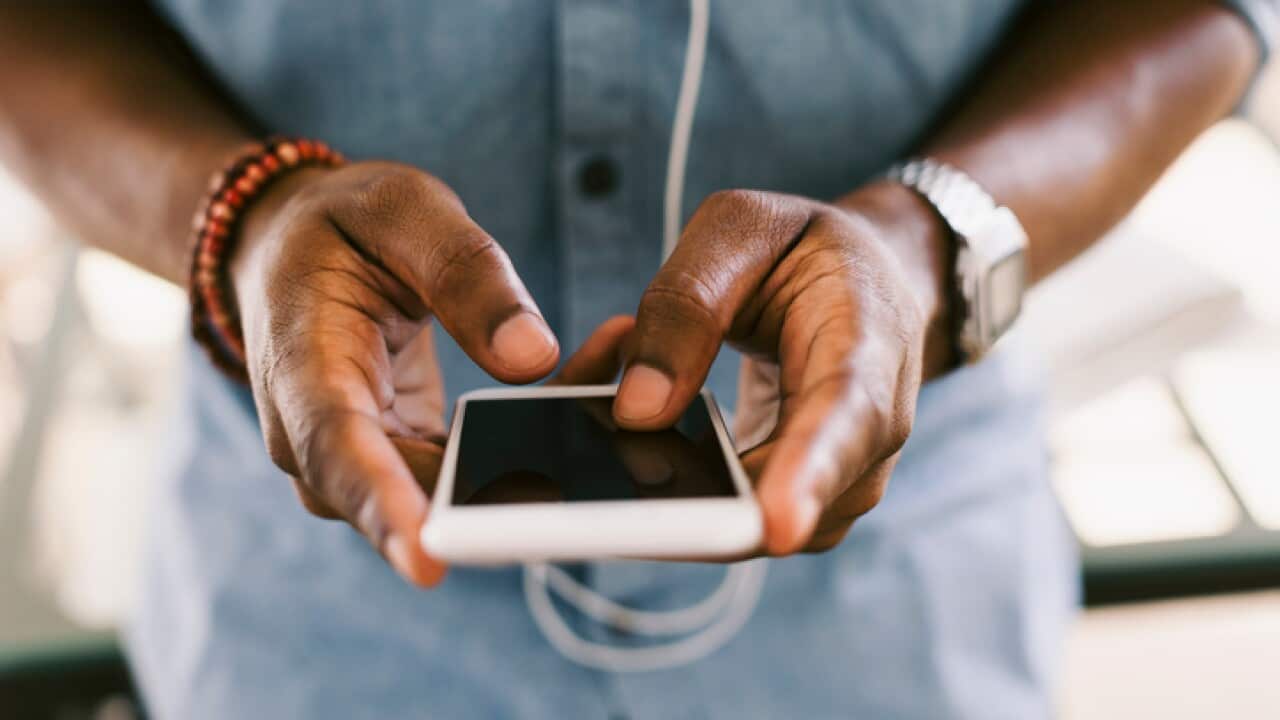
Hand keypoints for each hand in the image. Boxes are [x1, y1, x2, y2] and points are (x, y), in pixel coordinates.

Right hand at [229, 162, 560, 586]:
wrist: (296, 252)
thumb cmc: (344, 226)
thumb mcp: (404, 212)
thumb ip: (465, 275)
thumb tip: (532, 357)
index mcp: (302, 364)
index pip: (336, 450)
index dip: (383, 507)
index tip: (430, 560)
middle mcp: (319, 434)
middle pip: (405, 495)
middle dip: (500, 495)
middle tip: (596, 475)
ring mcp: (362, 458)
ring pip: (450, 493)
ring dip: (534, 457)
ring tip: (612, 392)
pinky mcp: (403, 460)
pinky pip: (469, 473)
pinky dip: (531, 441)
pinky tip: (589, 388)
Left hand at [612, 182, 952, 554]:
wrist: (868, 282)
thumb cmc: (806, 250)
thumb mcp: (742, 230)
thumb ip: (687, 307)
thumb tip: (637, 412)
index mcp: (868, 343)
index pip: (847, 417)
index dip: (809, 474)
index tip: (775, 526)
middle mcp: (867, 433)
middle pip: (785, 502)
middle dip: (683, 500)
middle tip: (592, 453)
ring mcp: (836, 482)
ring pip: (739, 526)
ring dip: (655, 468)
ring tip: (605, 377)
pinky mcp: (794, 502)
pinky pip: (719, 514)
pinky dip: (660, 471)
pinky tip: (628, 409)